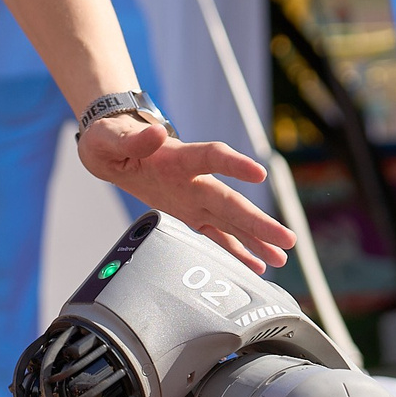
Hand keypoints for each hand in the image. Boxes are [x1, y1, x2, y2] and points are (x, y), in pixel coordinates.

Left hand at [77, 114, 293, 271]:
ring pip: (229, 221)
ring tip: (280, 256)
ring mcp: (193, 196)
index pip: (211, 157)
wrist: (113, 146)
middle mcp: (192, 178)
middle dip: (258, 221)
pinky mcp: (188, 212)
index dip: (234, 165)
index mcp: (177, 156)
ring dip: (255, 239)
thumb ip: (133, 140)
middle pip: (230, 200)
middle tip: (286, 237)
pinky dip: (235, 250)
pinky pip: (215, 234)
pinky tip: (255, 264)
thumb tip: (156, 132)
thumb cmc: (111, 138)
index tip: (258, 174)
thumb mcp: (110, 137)